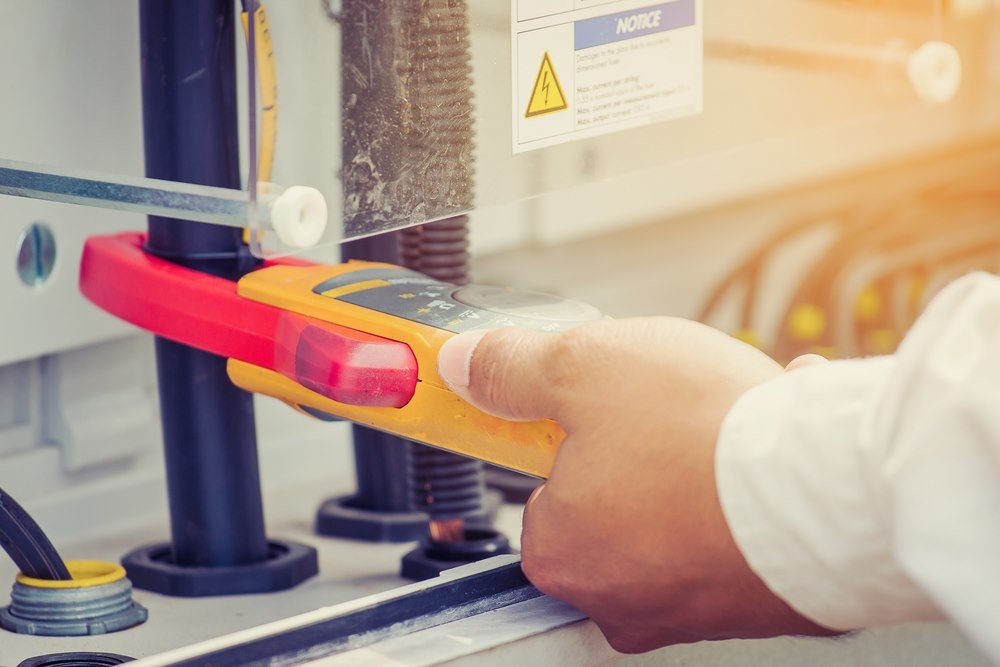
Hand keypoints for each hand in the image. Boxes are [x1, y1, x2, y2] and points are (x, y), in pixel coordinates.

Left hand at [437, 318, 834, 652]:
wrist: (831, 488)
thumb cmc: (703, 437)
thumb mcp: (583, 368)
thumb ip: (512, 369)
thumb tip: (466, 364)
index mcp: (561, 551)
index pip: (542, 494)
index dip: (573, 441)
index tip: (602, 414)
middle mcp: (620, 598)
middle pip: (613, 508)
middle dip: (642, 454)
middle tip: (673, 415)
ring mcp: (692, 608)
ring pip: (681, 518)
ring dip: (703, 467)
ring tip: (735, 425)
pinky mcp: (757, 602)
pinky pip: (737, 532)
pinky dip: (748, 491)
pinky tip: (771, 451)